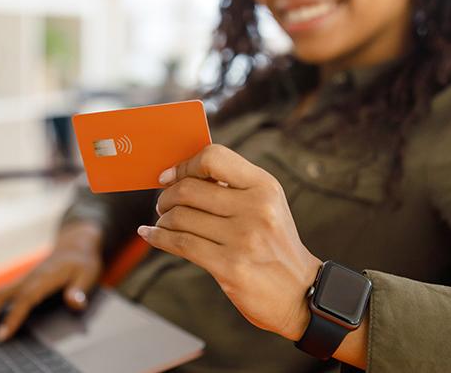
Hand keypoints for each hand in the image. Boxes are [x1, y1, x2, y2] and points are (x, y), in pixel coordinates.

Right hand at [0, 221, 102, 342]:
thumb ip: (80, 289)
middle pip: (1, 297)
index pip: (25, 299)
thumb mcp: (88, 274)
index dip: (13, 318)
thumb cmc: (82, 262)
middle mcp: (28, 278)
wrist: (75, 244)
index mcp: (44, 278)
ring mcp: (21, 280)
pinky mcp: (18, 284)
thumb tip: (75, 302)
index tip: (1, 336)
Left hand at [138, 144, 321, 340]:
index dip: (184, 165)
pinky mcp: (229, 266)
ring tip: (163, 223)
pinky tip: (150, 234)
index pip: (214, 158)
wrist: (300, 293)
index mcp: (264, 186)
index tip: (168, 176)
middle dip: (166, 196)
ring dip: (163, 220)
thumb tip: (180, 173)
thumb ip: (231, 186)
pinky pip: (180, 244)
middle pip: (189, 189)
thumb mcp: (265, 205)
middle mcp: (256, 208)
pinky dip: (158, 237)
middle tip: (163, 205)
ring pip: (180, 217)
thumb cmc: (273, 244)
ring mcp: (243, 238)